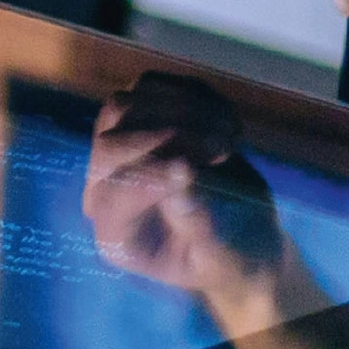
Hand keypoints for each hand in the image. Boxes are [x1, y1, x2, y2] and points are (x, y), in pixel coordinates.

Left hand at [80, 75, 295, 303]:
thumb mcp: (222, 261)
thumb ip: (197, 225)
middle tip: (221, 147)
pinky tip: (228, 123)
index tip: (190, 167)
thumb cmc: (231, 260)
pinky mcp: (138, 116)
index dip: (148, 179)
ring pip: (124, 107)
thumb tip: (181, 176)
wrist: (244, 237)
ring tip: (230, 138)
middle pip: (109, 145)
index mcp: (116, 236)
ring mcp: (115, 148)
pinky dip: (190, 95)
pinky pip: (149, 87)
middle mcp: (103, 190)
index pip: (113, 198)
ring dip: (180, 111)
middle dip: (164, 138)